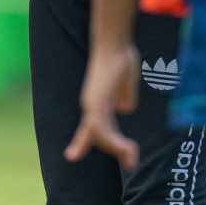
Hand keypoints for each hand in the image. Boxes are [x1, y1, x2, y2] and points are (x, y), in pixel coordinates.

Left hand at [64, 43, 141, 168]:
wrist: (115, 42)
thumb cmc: (121, 57)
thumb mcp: (126, 84)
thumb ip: (124, 99)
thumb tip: (123, 110)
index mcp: (98, 102)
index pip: (89, 128)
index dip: (81, 143)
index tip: (71, 156)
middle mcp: (91, 105)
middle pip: (97, 135)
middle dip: (114, 149)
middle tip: (132, 162)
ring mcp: (92, 104)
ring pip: (100, 135)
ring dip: (118, 148)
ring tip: (134, 158)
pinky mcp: (98, 102)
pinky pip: (103, 127)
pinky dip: (114, 140)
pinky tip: (127, 148)